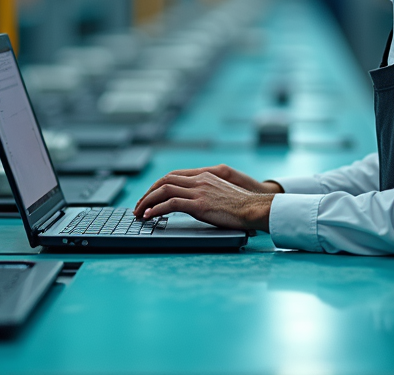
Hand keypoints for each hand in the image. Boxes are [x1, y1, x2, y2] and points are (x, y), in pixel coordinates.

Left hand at [136, 164, 283, 202]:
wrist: (255, 208)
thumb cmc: (243, 206)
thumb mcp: (223, 194)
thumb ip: (208, 194)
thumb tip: (196, 204)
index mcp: (205, 176)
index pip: (173, 175)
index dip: (157, 185)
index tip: (149, 196)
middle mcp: (200, 180)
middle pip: (164, 180)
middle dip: (148, 193)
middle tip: (138, 206)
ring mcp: (199, 191)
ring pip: (163, 190)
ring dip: (147, 201)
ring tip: (139, 213)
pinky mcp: (199, 204)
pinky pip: (170, 204)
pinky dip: (156, 209)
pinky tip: (149, 216)